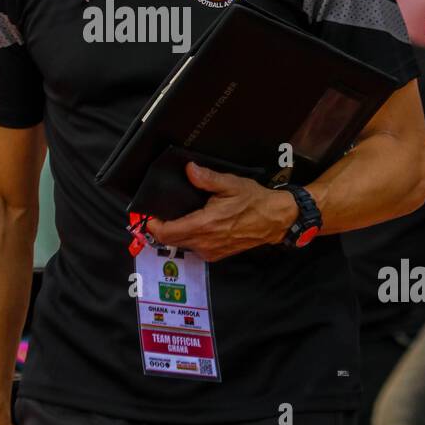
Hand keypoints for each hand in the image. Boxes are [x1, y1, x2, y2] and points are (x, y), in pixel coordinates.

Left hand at [146, 163, 296, 261]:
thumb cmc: (254, 201)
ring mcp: (211, 251)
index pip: (167, 233)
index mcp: (204, 225)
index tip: (150, 215)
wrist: (274, 220)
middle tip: (160, 213)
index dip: (153, 225)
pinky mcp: (216, 255)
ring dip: (176, 233)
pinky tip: (195, 224)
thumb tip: (189, 169)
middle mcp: (205, 242)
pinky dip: (189, 238)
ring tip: (178, 216)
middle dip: (162, 228)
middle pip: (170, 241)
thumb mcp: (230, 184)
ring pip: (182, 245)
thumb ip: (207, 178)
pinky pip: (195, 248)